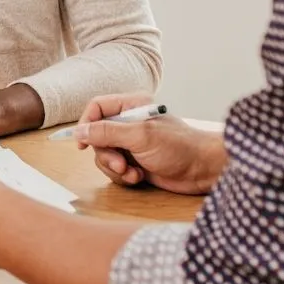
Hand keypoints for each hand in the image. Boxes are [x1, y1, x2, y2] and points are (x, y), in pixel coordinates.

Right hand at [76, 93, 226, 194]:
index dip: (86, 124)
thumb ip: (108, 132)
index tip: (82, 143)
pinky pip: (115, 169)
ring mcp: (131, 144)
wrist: (203, 170)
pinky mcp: (135, 162)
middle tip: (120, 164)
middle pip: (97, 135)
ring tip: (133, 173)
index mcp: (131, 106)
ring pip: (104, 155)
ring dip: (115, 168)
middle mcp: (129, 123)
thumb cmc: (178, 147)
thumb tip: (80, 131)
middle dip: (105, 153)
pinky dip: (124, 176)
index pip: (97, 108)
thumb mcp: (140, 136)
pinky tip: (139, 177)